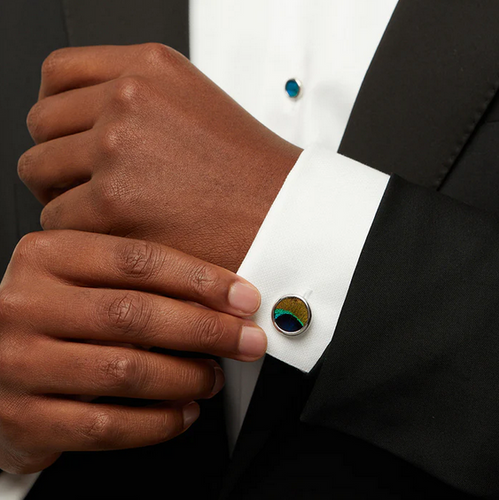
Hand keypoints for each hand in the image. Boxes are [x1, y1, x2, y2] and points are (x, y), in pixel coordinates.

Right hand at [0, 230, 264, 472]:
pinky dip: (158, 422)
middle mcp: (26, 306)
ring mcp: (19, 364)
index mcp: (47, 257)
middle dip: (206, 329)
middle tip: (244, 339)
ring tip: (213, 377)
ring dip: (186, 377)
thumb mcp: (79, 278)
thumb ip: (134, 281)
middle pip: (136, 314)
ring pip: (126, 370)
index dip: (200, 279)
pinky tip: (183, 412)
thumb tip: (217, 298)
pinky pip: (106, 425)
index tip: (241, 297)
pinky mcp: (23, 419)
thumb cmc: (48, 314)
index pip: (137, 260)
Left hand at [19, 43, 301, 271]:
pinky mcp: (113, 203)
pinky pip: (57, 218)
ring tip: (98, 211)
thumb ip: (134, 102)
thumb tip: (81, 123)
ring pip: (39, 171)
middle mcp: (128, 100)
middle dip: (57, 158)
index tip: (66, 136)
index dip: (56, 112)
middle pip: (42, 125)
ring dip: (60, 194)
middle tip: (82, 182)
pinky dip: (76, 231)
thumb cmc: (247, 172)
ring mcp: (117, 149)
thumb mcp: (194, 105)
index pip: (58, 74)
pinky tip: (112, 234)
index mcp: (149, 68)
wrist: (282, 216)